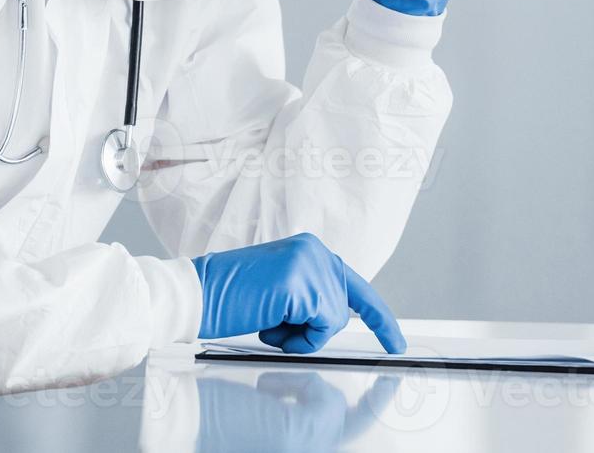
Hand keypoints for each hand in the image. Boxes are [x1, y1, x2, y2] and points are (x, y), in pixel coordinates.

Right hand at [191, 232, 405, 353]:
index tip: (396, 343)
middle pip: (341, 311)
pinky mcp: (303, 284)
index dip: (379, 318)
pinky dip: (298, 338)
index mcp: (310, 250)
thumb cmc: (231, 299)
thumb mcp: (280, 293)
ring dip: (300, 335)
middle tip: (272, 322)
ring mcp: (310, 264)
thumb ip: (310, 298)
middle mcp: (315, 250)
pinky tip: (269, 321)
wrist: (197, 294)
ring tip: (266, 318)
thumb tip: (334, 322)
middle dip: (312, 331)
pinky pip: (321, 327)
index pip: (355, 288)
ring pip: (332, 322)